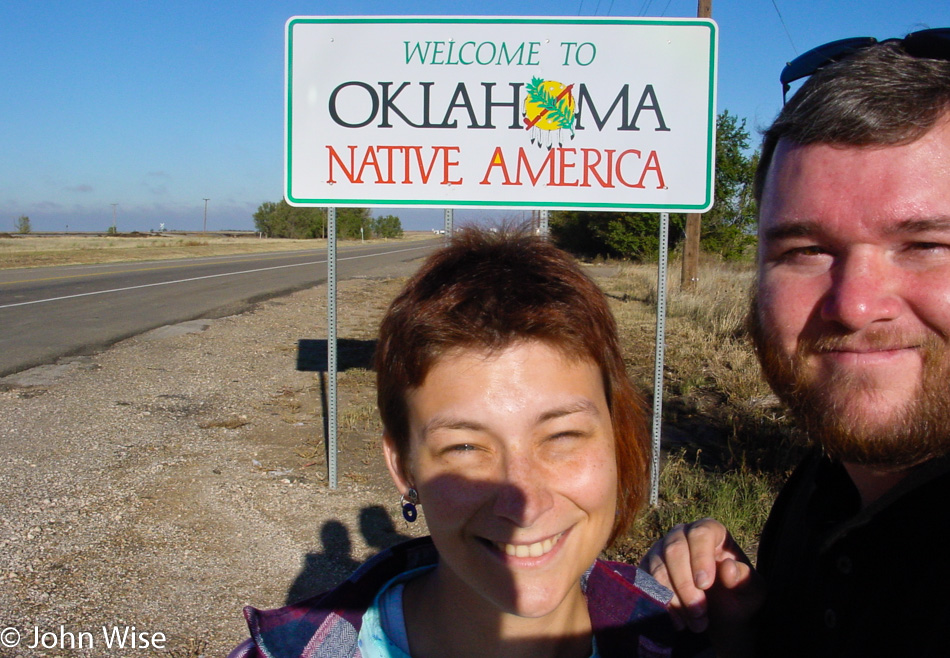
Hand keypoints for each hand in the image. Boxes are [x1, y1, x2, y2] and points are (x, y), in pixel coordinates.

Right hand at [640, 518, 764, 652]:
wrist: (721, 615)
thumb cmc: (738, 596)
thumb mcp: (752, 590)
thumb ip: (745, 578)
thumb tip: (728, 568)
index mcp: (711, 531)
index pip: (701, 534)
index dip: (701, 558)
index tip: (705, 585)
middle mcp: (682, 535)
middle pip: (675, 550)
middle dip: (685, 585)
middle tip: (700, 614)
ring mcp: (661, 550)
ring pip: (659, 568)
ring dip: (674, 598)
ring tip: (695, 623)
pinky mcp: (647, 568)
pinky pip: (646, 582)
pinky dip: (660, 603)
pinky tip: (677, 621)